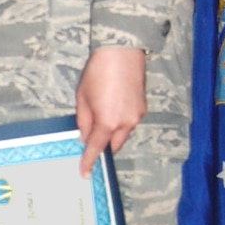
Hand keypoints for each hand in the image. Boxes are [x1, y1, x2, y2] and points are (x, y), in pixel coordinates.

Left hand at [75, 47, 146, 176]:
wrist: (122, 51)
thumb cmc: (98, 72)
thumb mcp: (82, 98)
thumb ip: (83, 121)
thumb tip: (84, 136)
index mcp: (108, 122)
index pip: (96, 148)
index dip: (89, 161)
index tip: (85, 173)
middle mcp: (126, 123)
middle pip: (113, 145)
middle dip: (103, 146)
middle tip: (91, 140)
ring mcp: (137, 115)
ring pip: (123, 134)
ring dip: (112, 132)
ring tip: (101, 115)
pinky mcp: (142, 107)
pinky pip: (130, 122)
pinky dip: (120, 121)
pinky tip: (112, 106)